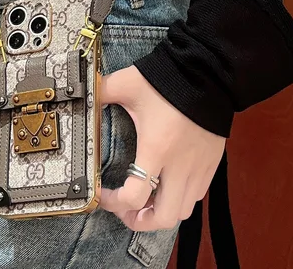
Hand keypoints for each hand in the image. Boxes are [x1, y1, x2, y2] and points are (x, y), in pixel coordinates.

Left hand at [99, 65, 224, 230]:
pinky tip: (167, 184)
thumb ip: (101, 92)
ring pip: (183, 210)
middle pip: (164, 217)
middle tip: (125, 210)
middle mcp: (180, 165)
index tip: (102, 193)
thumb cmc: (165, 79)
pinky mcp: (212, 163)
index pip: (135, 196)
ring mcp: (199, 167)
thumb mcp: (126, 83)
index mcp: (156, 148)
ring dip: (161, 211)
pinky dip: (180, 198)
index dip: (113, 203)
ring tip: (145, 200)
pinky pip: (197, 194)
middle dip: (140, 220)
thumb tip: (80, 94)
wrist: (207, 71)